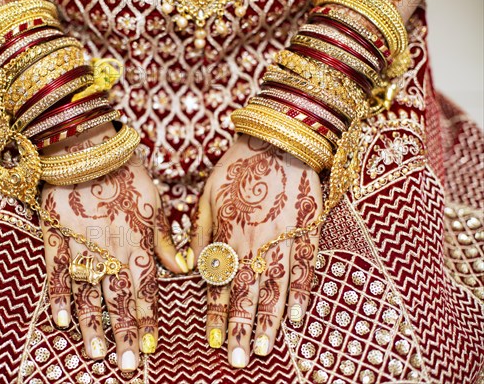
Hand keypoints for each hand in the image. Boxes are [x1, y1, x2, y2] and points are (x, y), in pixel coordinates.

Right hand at [41, 124, 183, 371]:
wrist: (88, 145)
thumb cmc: (127, 173)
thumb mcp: (155, 204)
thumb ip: (165, 241)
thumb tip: (185, 270)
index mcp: (137, 242)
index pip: (145, 289)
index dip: (147, 319)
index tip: (150, 347)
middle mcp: (111, 249)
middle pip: (117, 299)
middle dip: (124, 333)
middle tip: (127, 365)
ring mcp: (80, 244)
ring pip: (88, 292)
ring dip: (93, 324)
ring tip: (97, 352)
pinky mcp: (55, 236)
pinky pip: (56, 271)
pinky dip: (58, 296)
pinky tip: (61, 320)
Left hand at [190, 134, 322, 367]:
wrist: (277, 140)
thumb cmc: (237, 168)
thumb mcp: (207, 197)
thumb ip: (200, 234)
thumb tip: (192, 266)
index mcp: (227, 237)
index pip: (219, 285)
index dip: (215, 315)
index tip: (211, 340)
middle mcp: (253, 245)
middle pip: (246, 295)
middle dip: (240, 329)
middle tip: (238, 359)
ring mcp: (282, 241)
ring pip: (274, 289)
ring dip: (268, 321)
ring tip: (263, 348)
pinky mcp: (306, 233)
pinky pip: (304, 270)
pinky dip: (300, 294)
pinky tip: (297, 316)